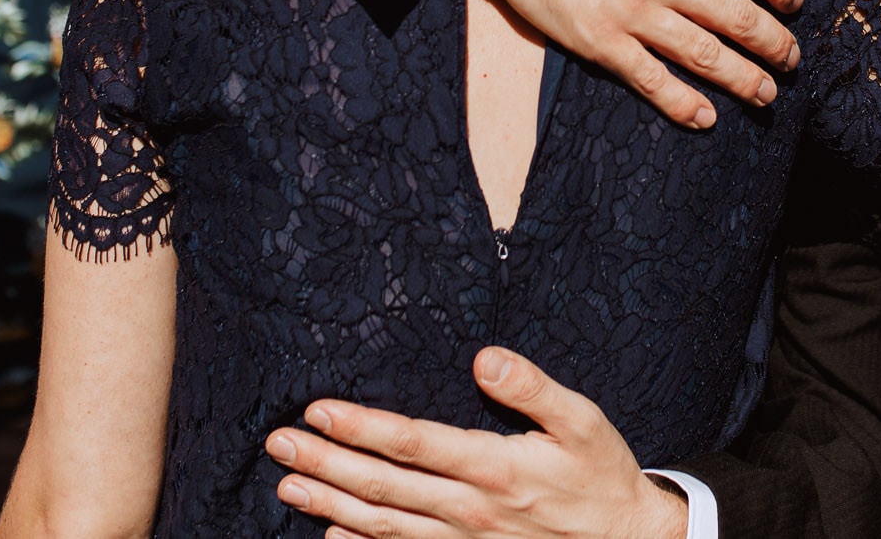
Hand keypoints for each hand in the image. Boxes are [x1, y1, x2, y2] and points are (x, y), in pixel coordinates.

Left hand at [267, 347, 687, 538]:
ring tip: (286, 487)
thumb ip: (532, 388)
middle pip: (383, 486)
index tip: (319, 409)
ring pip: (383, 526)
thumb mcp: (583, 421)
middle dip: (325, 464)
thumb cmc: (602, 474)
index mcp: (494, 468)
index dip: (361, 427)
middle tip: (279, 443)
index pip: (413, 443)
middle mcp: (470, 510)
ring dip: (330, 506)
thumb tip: (484, 357)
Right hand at [414, 0, 803, 127]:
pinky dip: (682, 103)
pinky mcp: (599, 40)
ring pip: (705, 55)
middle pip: (738, 18)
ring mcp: (632, 13)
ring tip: (766, 95)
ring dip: (744, 79)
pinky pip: (650, 79)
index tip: (796, 4)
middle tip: (792, 61)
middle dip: (774, 44)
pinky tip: (705, 118)